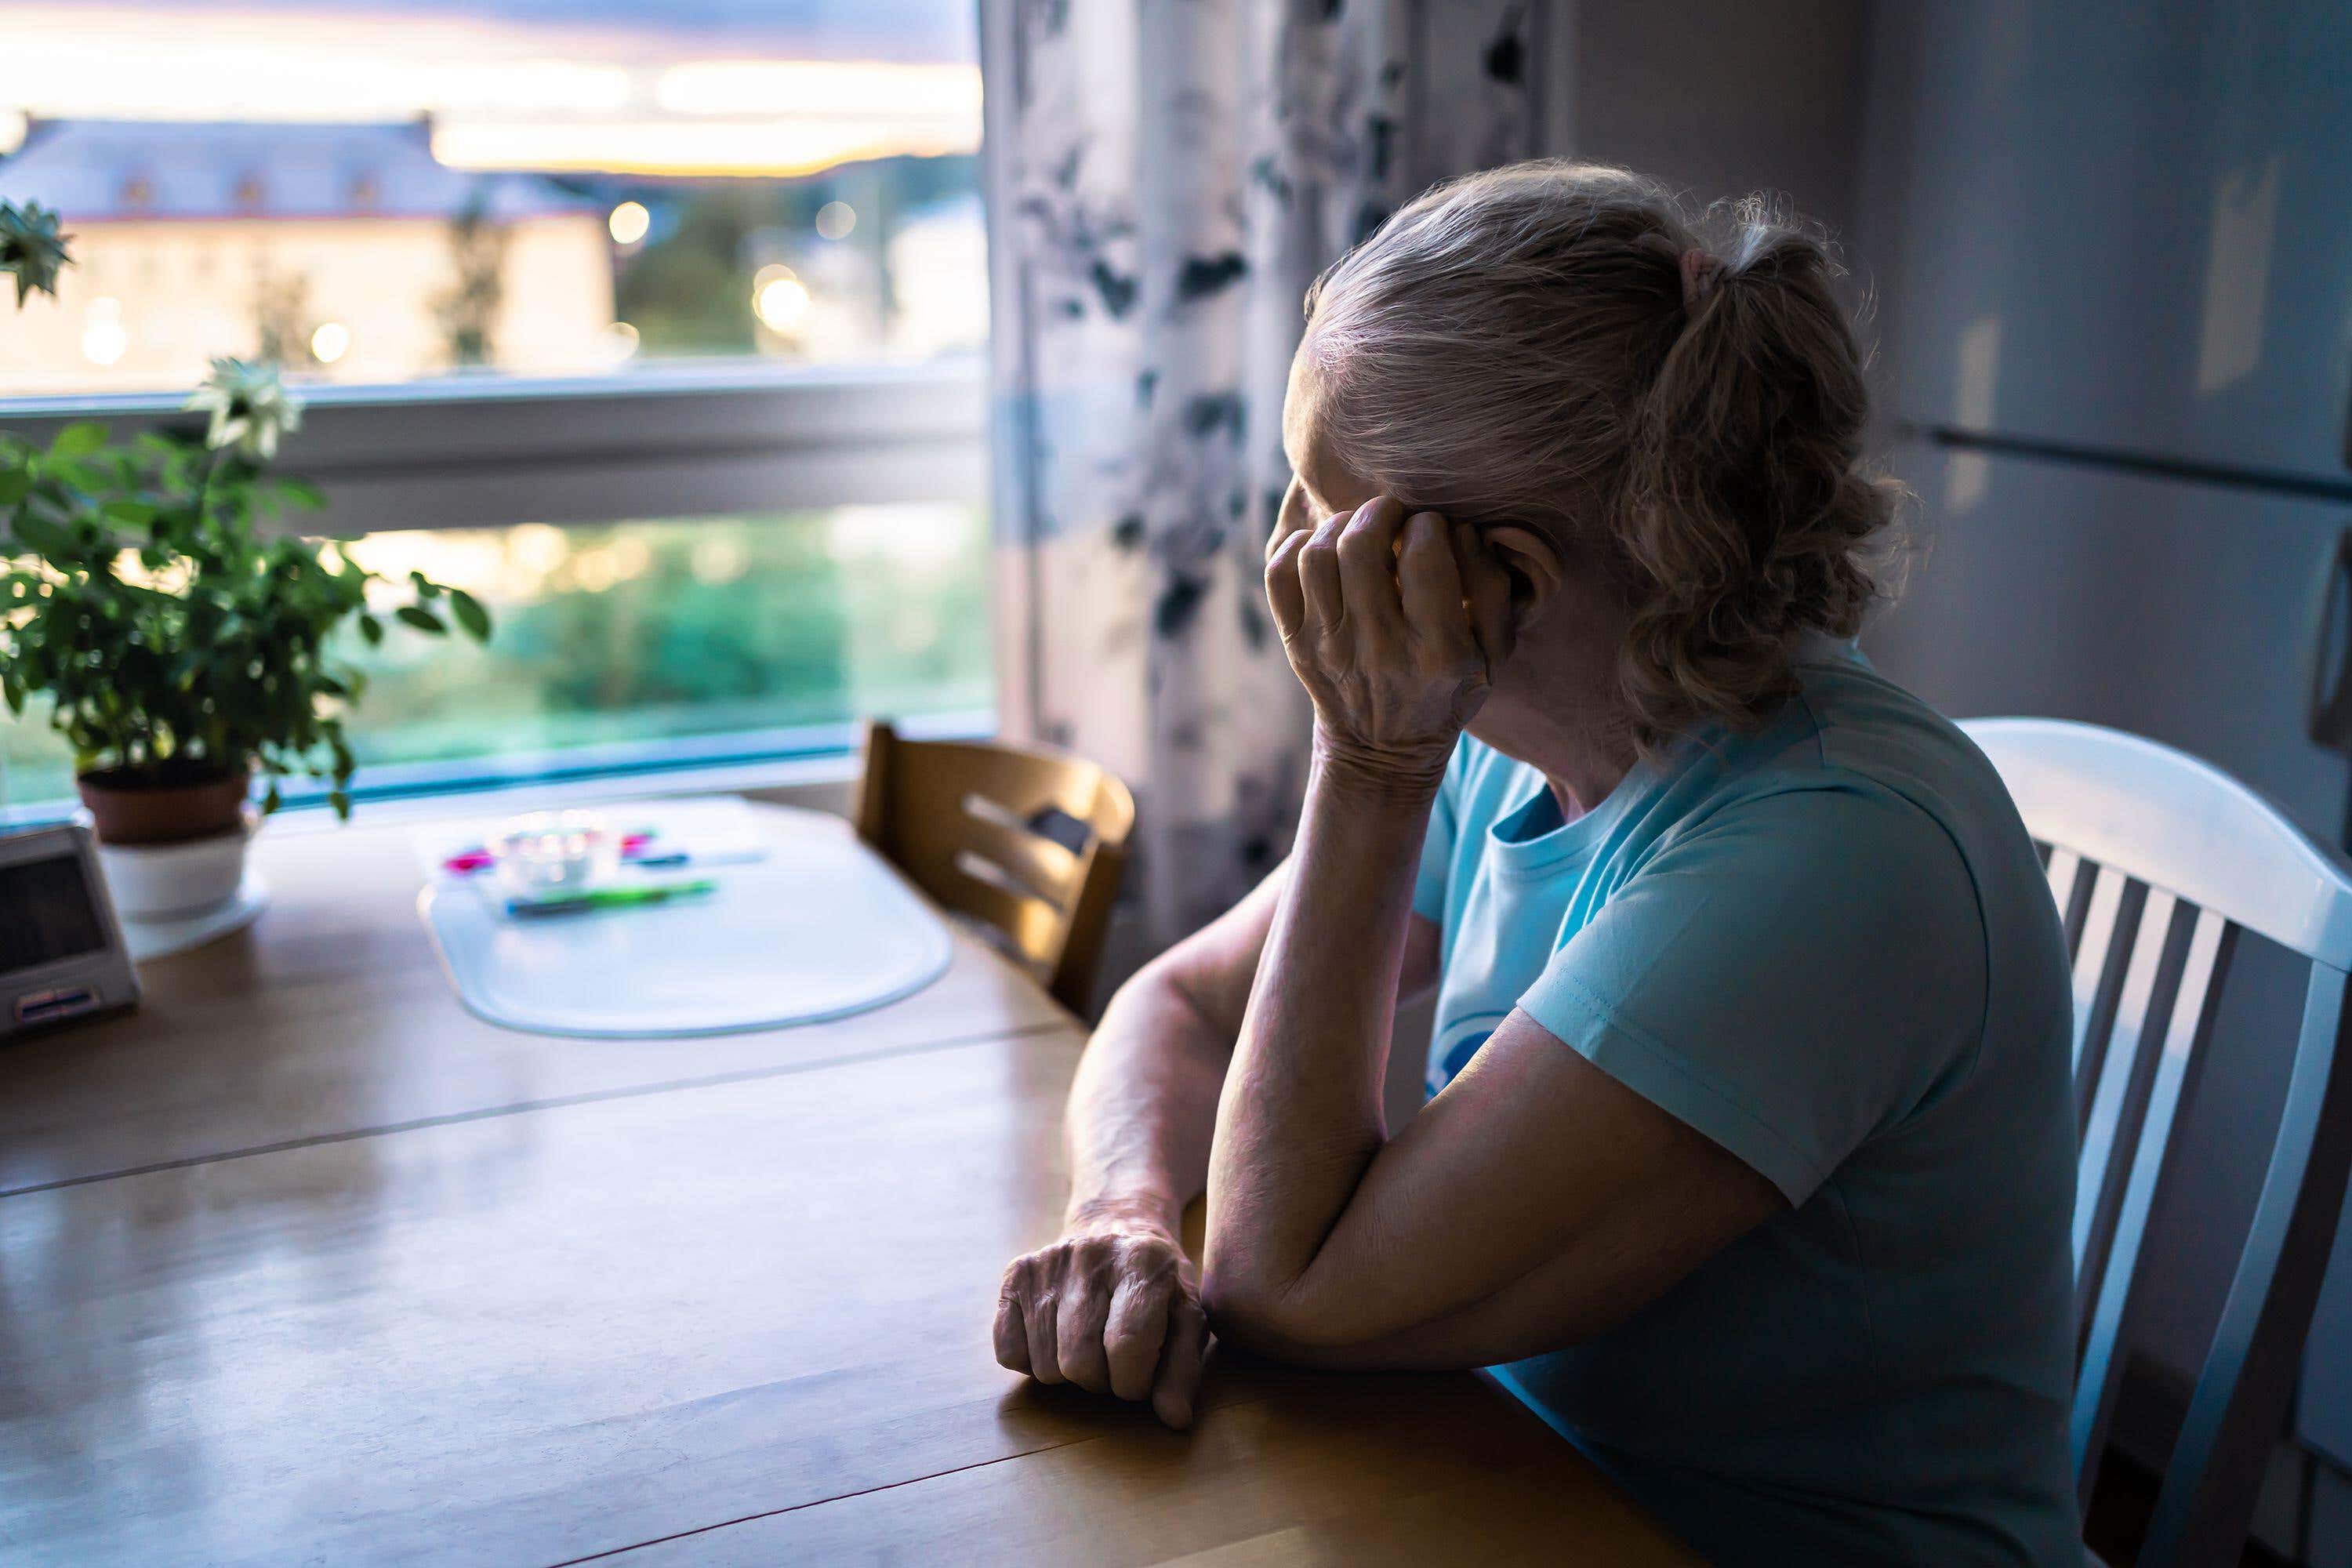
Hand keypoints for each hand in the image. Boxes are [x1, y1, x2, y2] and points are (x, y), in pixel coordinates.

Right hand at [993, 1202, 1211, 1427]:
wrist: (1117, 1226)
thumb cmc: (1157, 1285)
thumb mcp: (1186, 1320)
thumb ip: (1184, 1370)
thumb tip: (1175, 1419)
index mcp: (1143, 1262)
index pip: (1127, 1346)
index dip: (1135, 1383)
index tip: (1141, 1379)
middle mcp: (1091, 1254)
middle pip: (1080, 1361)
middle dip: (1102, 1381)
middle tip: (1114, 1364)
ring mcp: (1047, 1262)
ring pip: (1045, 1365)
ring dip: (1069, 1375)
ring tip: (1090, 1349)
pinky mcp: (1016, 1274)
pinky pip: (1009, 1352)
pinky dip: (1032, 1363)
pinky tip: (1057, 1340)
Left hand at [1264, 496, 1515, 790]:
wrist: (1383, 752)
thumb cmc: (1447, 692)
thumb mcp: (1493, 655)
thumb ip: (1492, 588)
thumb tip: (1463, 530)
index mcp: (1436, 650)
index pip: (1424, 556)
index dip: (1430, 524)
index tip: (1432, 528)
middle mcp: (1377, 647)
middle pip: (1361, 546)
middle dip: (1380, 512)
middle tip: (1393, 513)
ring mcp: (1328, 646)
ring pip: (1317, 555)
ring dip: (1340, 525)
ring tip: (1360, 528)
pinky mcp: (1297, 645)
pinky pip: (1280, 576)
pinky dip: (1298, 547)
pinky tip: (1326, 548)